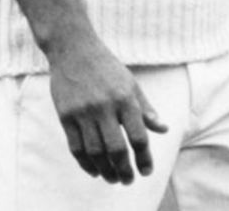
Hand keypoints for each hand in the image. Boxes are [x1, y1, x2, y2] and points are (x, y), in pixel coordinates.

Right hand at [48, 38, 167, 184]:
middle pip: (116, 149)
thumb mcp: (130, 83)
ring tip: (112, 178)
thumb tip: (163, 129)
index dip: (144, 158)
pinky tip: (93, 170)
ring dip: (105, 170)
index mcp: (124, 99)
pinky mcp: (65, 114)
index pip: (138, 137)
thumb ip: (145, 108)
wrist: (71, 47)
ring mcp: (82, 111)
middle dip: (124, 170)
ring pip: (95, 151)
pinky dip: (85, 163)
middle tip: (128, 180)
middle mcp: (104, 106)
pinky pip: (75, 146)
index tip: (146, 171)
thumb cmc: (105, 66)